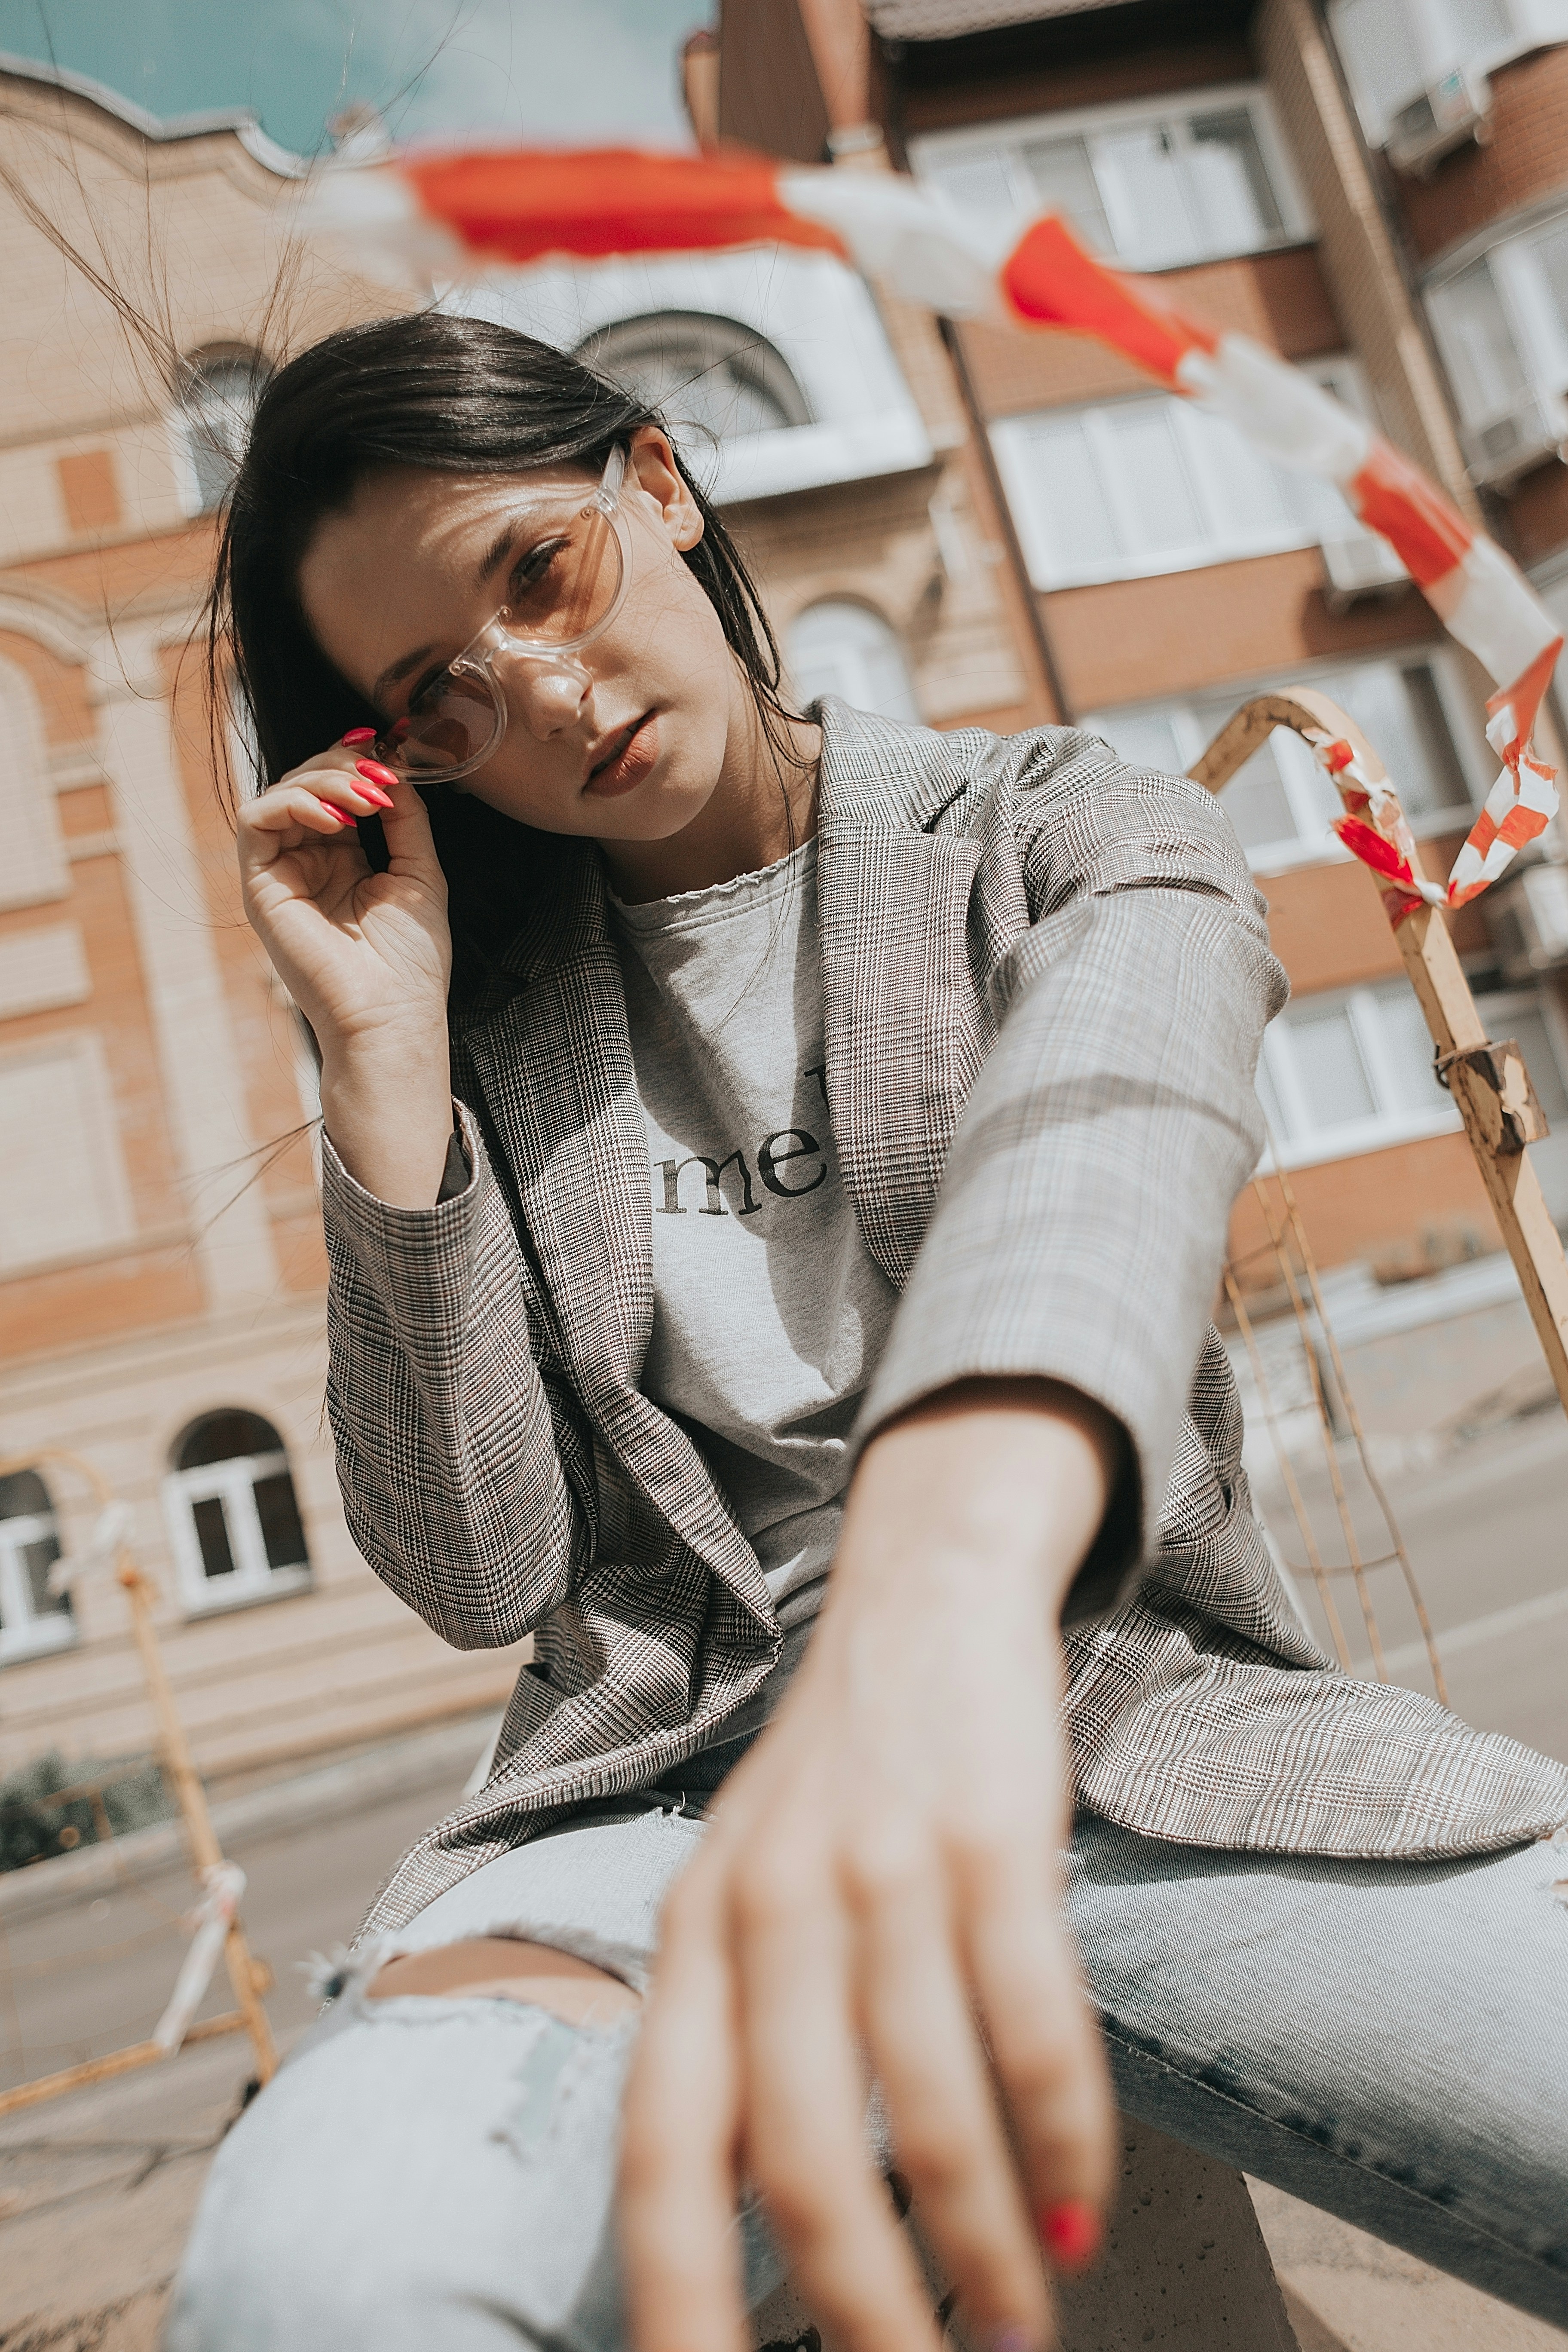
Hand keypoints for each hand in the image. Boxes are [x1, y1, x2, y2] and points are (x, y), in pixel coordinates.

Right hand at [237, 736, 449, 1054]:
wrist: (392, 1018)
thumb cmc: (410, 962)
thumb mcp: (419, 873)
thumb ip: (406, 819)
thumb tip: (393, 767)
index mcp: (343, 861)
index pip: (335, 792)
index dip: (356, 764)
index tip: (387, 751)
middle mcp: (307, 864)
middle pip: (304, 784)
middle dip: (342, 767)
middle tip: (378, 776)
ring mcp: (281, 875)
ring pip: (280, 794)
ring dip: (323, 780)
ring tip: (366, 799)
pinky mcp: (260, 888)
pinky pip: (256, 820)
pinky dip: (293, 804)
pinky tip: (336, 819)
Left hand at [620, 1380, 1117, 2351]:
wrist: (922, 1594)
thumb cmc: (833, 1784)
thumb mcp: (740, 1898)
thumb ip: (730, 2045)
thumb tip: (747, 2236)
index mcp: (691, 1939)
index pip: (662, 2157)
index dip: (679, 2301)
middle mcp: (769, 1910)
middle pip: (803, 2157)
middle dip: (864, 2308)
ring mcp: (883, 1870)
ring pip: (930, 2107)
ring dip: (981, 2246)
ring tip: (1016, 2333)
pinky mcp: (991, 1839)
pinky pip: (1031, 2023)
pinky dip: (1063, 2138)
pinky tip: (1075, 2210)